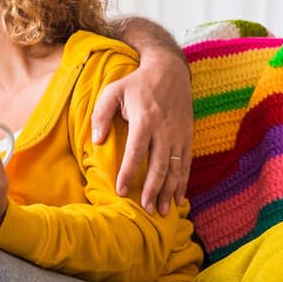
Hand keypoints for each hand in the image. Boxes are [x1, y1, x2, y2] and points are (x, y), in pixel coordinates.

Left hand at [91, 51, 192, 215]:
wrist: (170, 70)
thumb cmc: (136, 82)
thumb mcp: (113, 91)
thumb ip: (101, 115)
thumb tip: (95, 141)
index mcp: (144, 120)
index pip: (136, 153)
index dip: (127, 174)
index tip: (121, 192)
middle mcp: (164, 130)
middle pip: (159, 166)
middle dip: (152, 190)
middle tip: (145, 209)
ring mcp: (178, 134)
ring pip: (175, 169)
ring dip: (169, 192)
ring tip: (162, 211)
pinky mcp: (187, 136)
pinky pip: (186, 163)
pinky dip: (183, 182)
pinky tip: (178, 198)